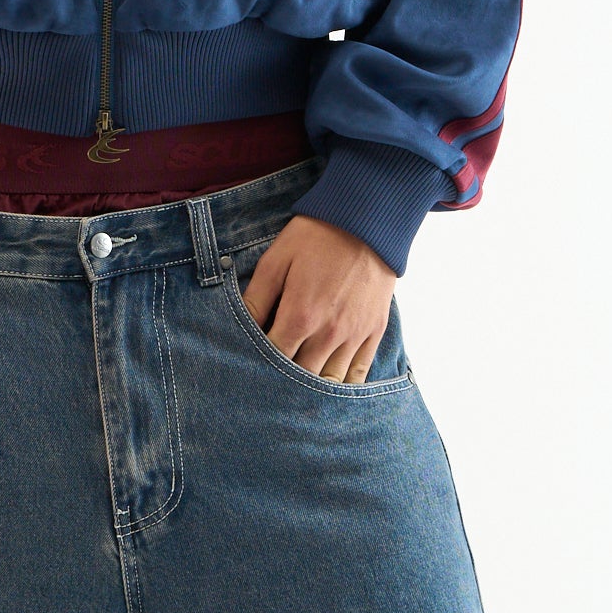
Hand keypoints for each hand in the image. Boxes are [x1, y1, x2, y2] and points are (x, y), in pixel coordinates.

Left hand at [237, 214, 396, 379]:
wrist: (367, 220)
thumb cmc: (316, 237)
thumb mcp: (276, 261)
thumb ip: (256, 300)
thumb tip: (236, 329)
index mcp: (300, 316)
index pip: (273, 360)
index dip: (257, 368)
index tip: (248, 371)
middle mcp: (329, 333)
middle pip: (302, 378)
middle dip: (283, 384)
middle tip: (268, 386)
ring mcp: (355, 335)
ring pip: (331, 382)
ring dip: (313, 390)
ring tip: (296, 392)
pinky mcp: (374, 330)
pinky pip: (359, 373)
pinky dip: (343, 385)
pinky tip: (328, 387)